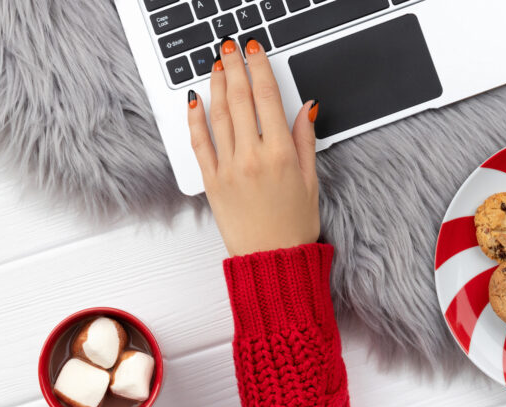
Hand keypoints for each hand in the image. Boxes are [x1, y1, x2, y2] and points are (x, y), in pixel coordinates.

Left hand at [187, 38, 320, 256]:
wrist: (272, 260)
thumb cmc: (293, 226)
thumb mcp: (310, 180)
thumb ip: (306, 140)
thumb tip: (307, 107)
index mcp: (281, 153)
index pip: (268, 97)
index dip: (260, 68)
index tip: (255, 51)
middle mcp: (253, 156)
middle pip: (241, 99)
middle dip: (235, 67)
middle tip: (231, 48)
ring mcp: (229, 168)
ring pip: (219, 115)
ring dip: (217, 85)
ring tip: (217, 66)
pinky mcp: (212, 182)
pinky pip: (200, 143)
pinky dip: (195, 119)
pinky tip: (194, 102)